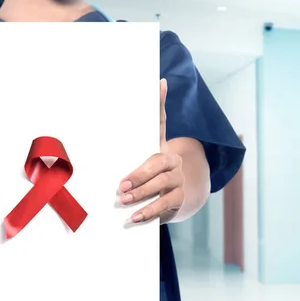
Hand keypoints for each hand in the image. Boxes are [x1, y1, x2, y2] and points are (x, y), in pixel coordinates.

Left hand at [117, 79, 184, 223]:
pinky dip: (148, 212)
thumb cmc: (153, 175)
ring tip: (124, 201)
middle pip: (158, 163)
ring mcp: (178, 179)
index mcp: (160, 147)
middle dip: (139, 174)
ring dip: (141, 193)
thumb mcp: (144, 156)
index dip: (160, 103)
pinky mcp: (179, 198)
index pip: (160, 122)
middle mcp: (172, 161)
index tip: (159, 83)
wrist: (179, 198)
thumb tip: (139, 100)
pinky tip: (134, 218)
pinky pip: (165, 205)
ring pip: (161, 185)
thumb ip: (136, 140)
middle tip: (120, 186)